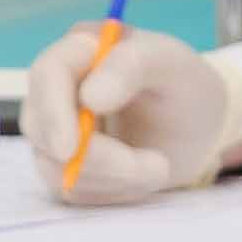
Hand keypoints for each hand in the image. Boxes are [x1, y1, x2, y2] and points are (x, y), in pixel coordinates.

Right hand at [16, 24, 241, 203]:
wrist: (200, 130)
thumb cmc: (185, 87)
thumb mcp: (171, 64)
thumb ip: (131, 65)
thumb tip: (89, 97)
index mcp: (80, 50)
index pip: (47, 74)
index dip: (53, 112)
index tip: (71, 149)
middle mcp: (59, 89)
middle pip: (41, 127)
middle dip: (96, 158)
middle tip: (156, 167)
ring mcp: (58, 130)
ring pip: (54, 167)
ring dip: (113, 178)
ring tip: (160, 167)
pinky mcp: (66, 167)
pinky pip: (73, 190)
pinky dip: (112, 192)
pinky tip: (142, 177)